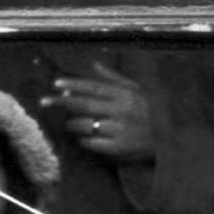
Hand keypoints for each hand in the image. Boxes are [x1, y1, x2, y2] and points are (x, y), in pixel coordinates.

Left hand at [42, 61, 156, 163]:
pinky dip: (84, 140)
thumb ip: (114, 79)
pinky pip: (90, 143)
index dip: (74, 85)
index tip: (56, 84)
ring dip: (73, 124)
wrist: (170, 142)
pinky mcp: (117, 148)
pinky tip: (87, 138)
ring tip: (73, 124)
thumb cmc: (151, 114)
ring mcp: (119, 131)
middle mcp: (121, 112)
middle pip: (83, 105)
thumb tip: (93, 65)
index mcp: (126, 96)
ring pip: (83, 125)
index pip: (94, 87)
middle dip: (60, 102)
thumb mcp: (138, 92)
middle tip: (43, 102)